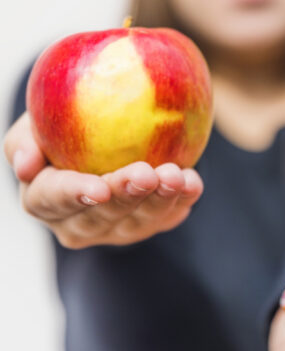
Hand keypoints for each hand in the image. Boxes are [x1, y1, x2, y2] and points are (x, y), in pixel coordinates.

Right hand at [4, 112, 203, 248]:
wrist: (105, 130)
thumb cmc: (61, 123)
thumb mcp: (36, 121)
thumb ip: (26, 139)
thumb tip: (25, 165)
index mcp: (42, 199)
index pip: (51, 201)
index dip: (75, 195)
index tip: (99, 187)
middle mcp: (77, 223)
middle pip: (101, 216)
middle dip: (126, 196)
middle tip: (147, 174)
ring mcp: (115, 229)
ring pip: (139, 221)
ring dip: (160, 199)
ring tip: (176, 175)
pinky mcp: (148, 224)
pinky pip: (168, 216)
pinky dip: (182, 199)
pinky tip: (192, 182)